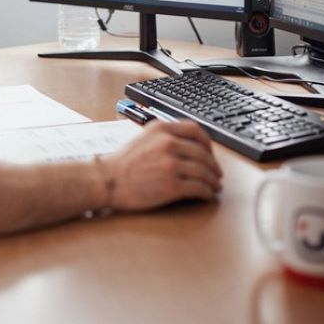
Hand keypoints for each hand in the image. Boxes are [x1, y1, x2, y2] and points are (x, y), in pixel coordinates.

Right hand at [104, 120, 222, 210]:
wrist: (107, 181)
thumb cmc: (123, 162)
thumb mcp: (144, 137)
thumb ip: (165, 136)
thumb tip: (189, 146)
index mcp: (162, 129)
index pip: (196, 130)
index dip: (208, 143)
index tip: (210, 153)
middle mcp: (168, 143)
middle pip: (203, 154)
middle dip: (214, 166)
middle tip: (217, 174)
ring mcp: (170, 165)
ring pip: (204, 172)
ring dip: (213, 181)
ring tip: (215, 186)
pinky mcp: (171, 186)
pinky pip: (198, 188)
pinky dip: (207, 192)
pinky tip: (207, 195)